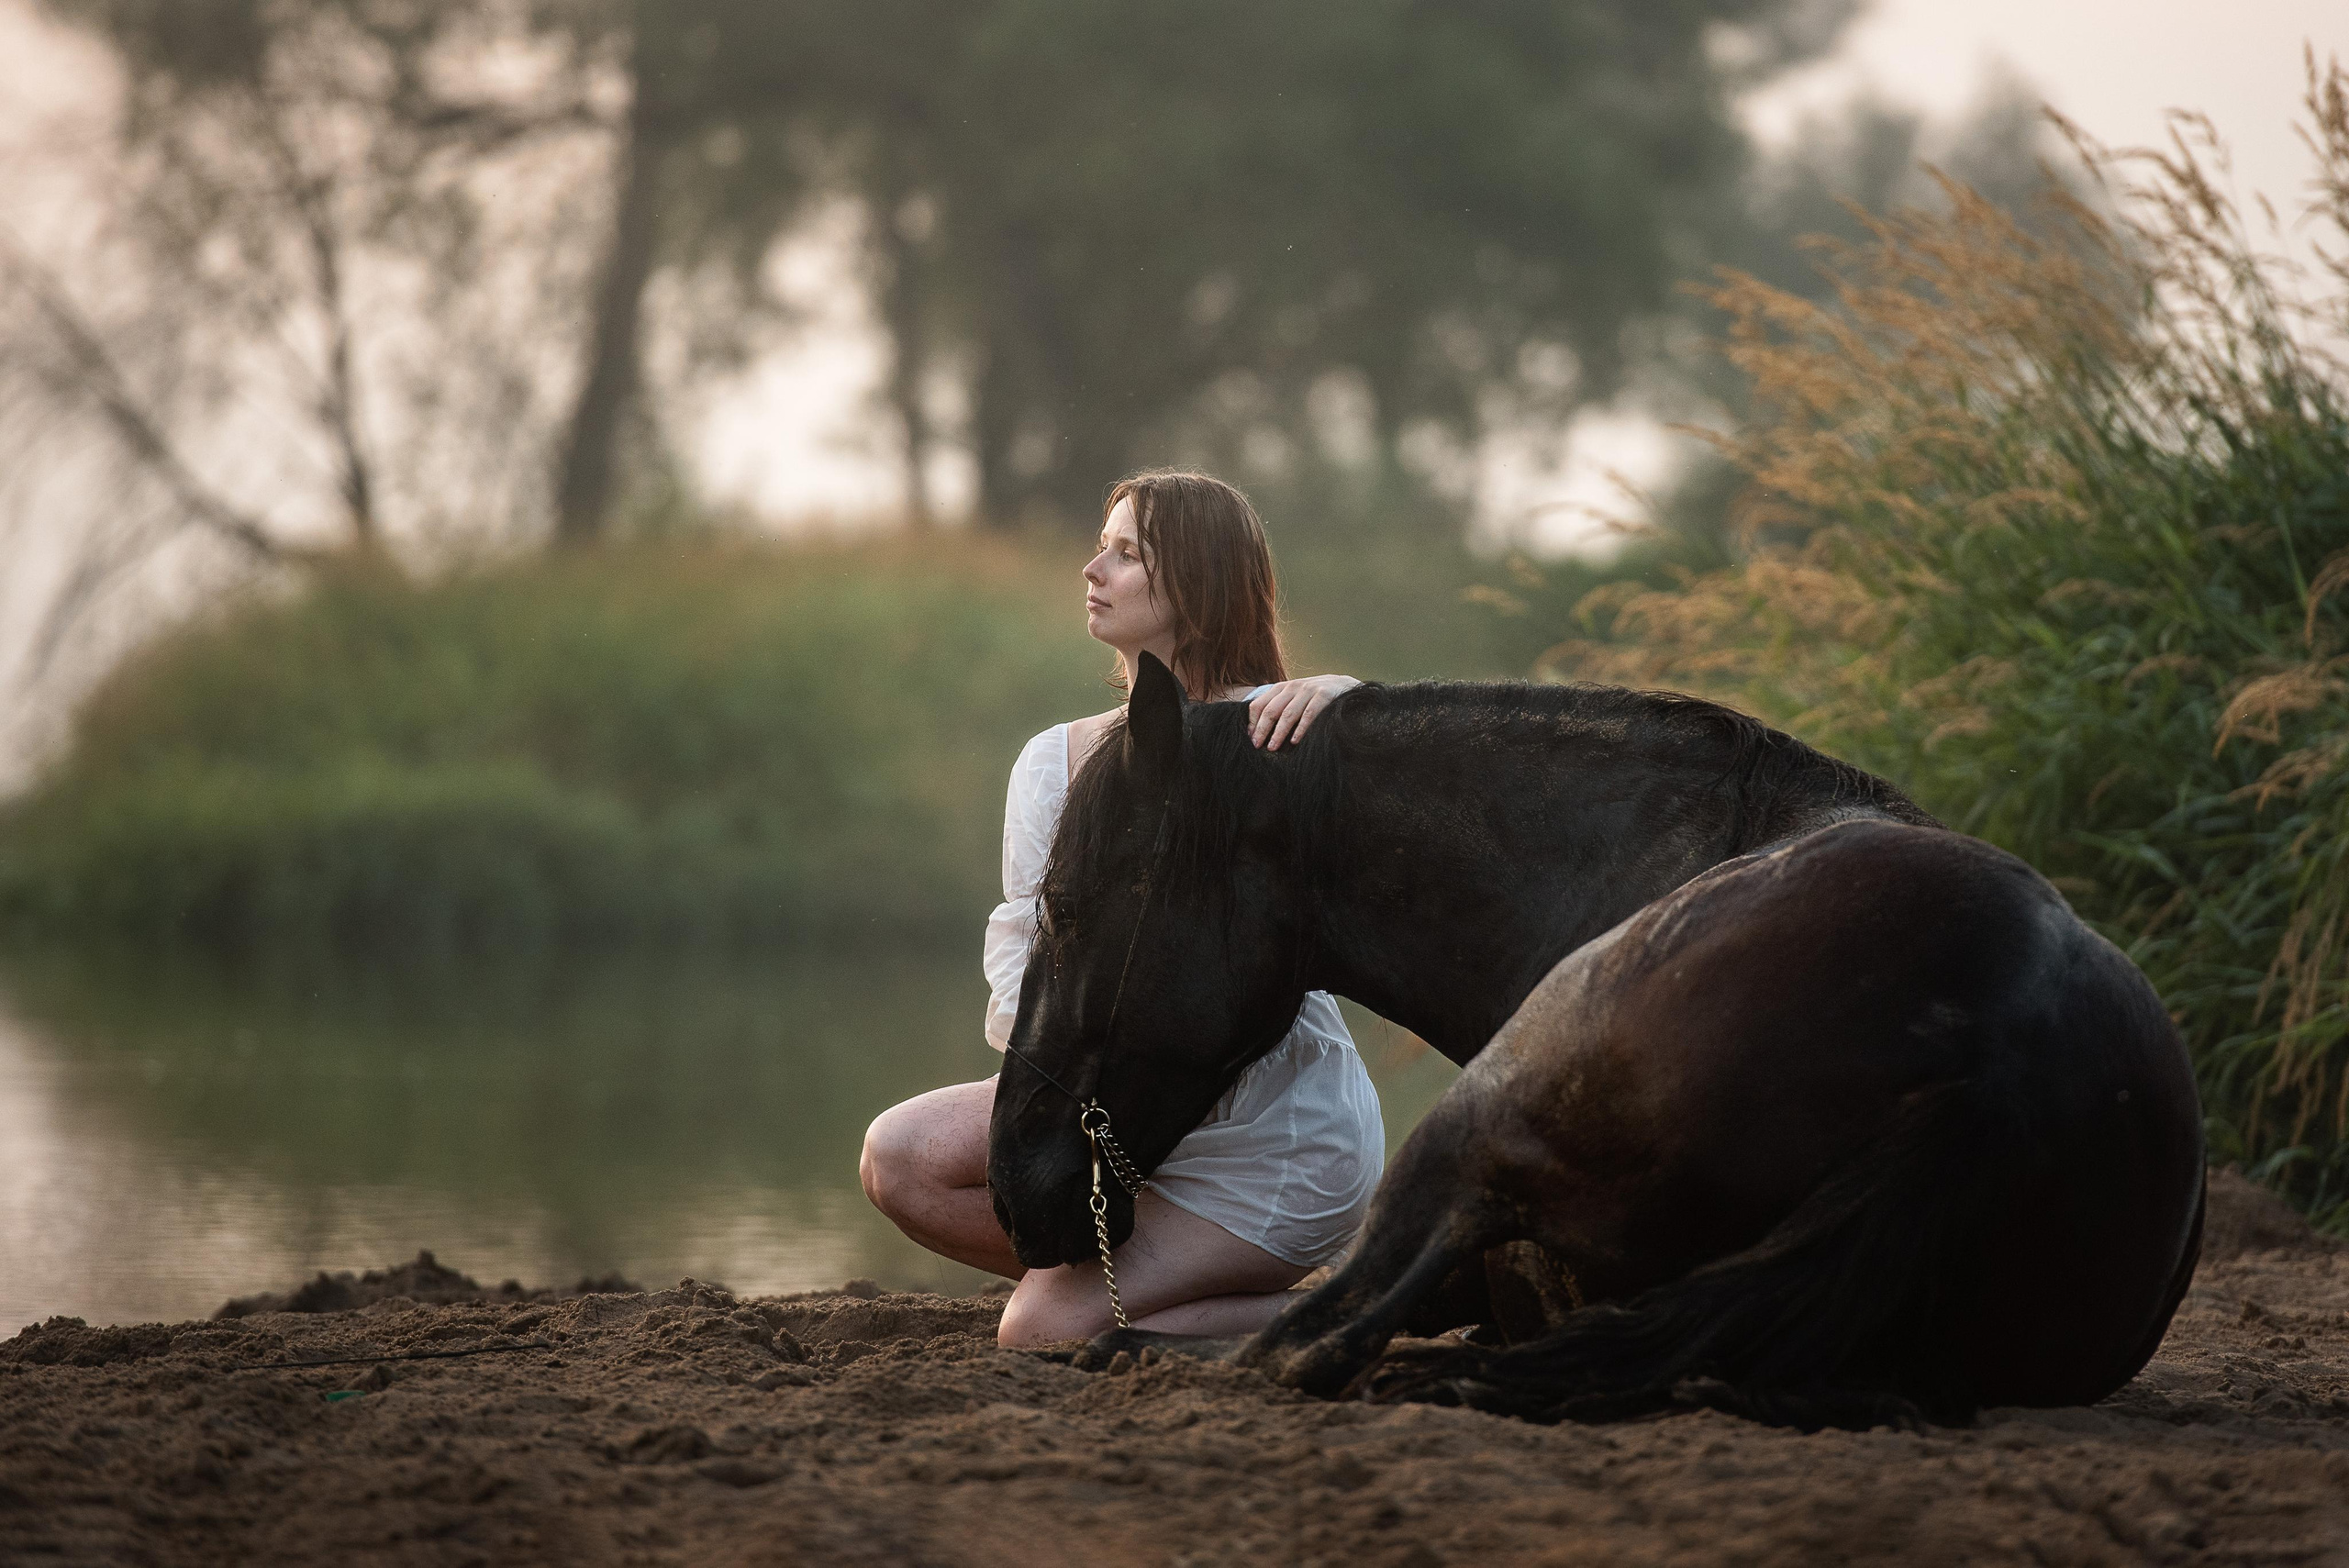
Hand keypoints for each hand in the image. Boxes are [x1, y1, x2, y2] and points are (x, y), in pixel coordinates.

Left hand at [1247, 674, 1361, 749]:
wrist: (1343, 686)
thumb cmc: (1314, 698)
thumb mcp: (1295, 698)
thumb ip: (1278, 708)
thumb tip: (1256, 731)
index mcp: (1282, 688)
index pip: (1259, 704)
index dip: (1252, 723)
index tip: (1250, 738)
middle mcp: (1293, 687)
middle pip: (1271, 710)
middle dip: (1262, 730)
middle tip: (1257, 746)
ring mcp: (1308, 690)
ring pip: (1288, 714)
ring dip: (1278, 733)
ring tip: (1272, 747)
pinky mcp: (1324, 695)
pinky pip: (1309, 714)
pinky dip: (1301, 728)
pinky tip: (1294, 741)